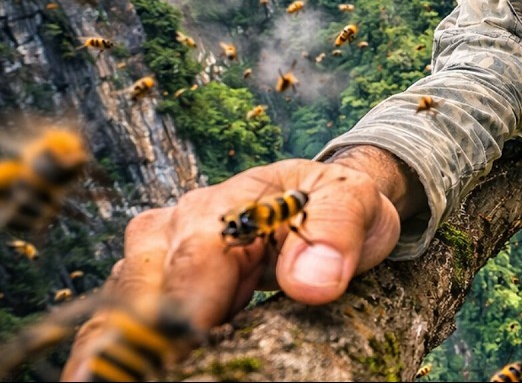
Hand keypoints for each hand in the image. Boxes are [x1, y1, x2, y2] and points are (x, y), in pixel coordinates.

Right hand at [61, 158, 399, 379]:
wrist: (330, 198)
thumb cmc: (340, 203)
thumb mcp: (354, 203)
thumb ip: (335, 233)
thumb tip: (310, 281)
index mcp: (224, 206)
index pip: (194, 266)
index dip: (188, 315)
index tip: (188, 351)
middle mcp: (177, 228)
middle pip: (144, 293)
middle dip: (146, 341)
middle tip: (146, 378)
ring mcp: (160, 255)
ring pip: (124, 311)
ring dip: (131, 350)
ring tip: (127, 381)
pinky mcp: (159, 283)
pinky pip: (132, 323)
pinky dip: (137, 351)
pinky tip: (142, 373)